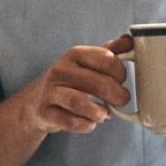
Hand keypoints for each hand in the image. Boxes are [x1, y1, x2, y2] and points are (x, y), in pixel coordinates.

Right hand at [10, 44, 128, 135]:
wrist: (36, 102)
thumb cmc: (70, 80)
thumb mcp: (88, 62)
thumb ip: (110, 51)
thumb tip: (129, 40)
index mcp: (75, 54)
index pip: (106, 59)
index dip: (121, 72)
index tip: (122, 80)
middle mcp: (61, 70)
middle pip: (98, 83)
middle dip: (117, 95)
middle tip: (121, 100)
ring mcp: (51, 92)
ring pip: (81, 103)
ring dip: (100, 112)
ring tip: (105, 113)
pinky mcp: (45, 113)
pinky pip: (71, 122)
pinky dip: (87, 125)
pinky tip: (91, 122)